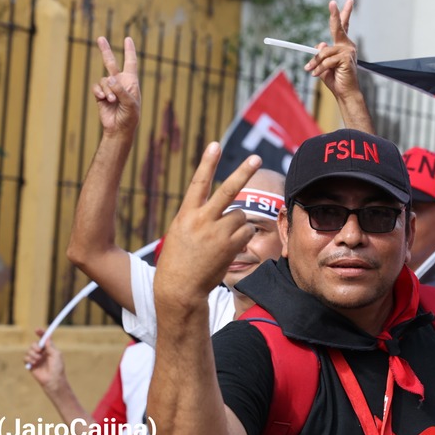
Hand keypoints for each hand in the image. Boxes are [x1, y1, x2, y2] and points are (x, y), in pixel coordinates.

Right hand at [24, 328, 66, 394]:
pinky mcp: (30, 365)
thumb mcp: (56, 355)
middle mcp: (42, 353)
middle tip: (40, 350)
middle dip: (35, 346)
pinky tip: (34, 363)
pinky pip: (25, 358)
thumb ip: (50, 346)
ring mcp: (36, 358)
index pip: (44, 339)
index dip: (40, 333)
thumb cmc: (57, 368)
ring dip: (33, 354)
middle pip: (34, 344)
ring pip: (29, 350)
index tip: (37, 329)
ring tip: (38, 360)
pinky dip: (29, 359)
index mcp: (49, 349)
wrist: (53, 380)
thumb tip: (47, 336)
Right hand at [92, 36, 140, 137]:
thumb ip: (121, 90)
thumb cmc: (130, 116)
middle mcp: (120, 82)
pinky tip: (103, 99)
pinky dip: (99, 92)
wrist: (119, 129)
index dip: (130, 51)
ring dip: (107, 90)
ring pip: (104, 80)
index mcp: (131, 82)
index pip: (131, 63)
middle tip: (100, 38)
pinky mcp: (100, 95)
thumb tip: (110, 79)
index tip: (128, 39)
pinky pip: (97, 88)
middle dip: (106, 51)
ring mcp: (109, 88)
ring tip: (112, 100)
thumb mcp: (130, 103)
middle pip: (111, 63)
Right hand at [153, 143, 260, 310]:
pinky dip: (244, 236)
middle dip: (243, 173)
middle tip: (256, 158)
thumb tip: (223, 206)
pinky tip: (231, 246)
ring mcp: (217, 234)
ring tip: (223, 238)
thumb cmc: (178, 261)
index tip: (215, 145)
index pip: (198, 183)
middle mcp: (202, 221)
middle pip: (227, 191)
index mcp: (186, 215)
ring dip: (238, 224)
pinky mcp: (230, 247)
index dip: (208, 163)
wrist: (179, 289)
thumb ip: (198, 216)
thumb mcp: (180, 232)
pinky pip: (247, 232)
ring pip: (240, 216)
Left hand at [304, 0, 359, 98]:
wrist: (345, 93)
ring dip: (315, 62)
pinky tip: (316, 74)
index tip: (335, 3)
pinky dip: (319, 68)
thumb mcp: (323, 64)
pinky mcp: (346, 58)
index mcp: (343, 45)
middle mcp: (347, 46)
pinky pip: (326, 60)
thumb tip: (320, 45)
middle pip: (338, 27)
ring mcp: (348, 51)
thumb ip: (321, 54)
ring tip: (310, 71)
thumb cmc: (335, 79)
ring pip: (324, 52)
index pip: (342, 27)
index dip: (339, 14)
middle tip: (332, 2)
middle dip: (335, 14)